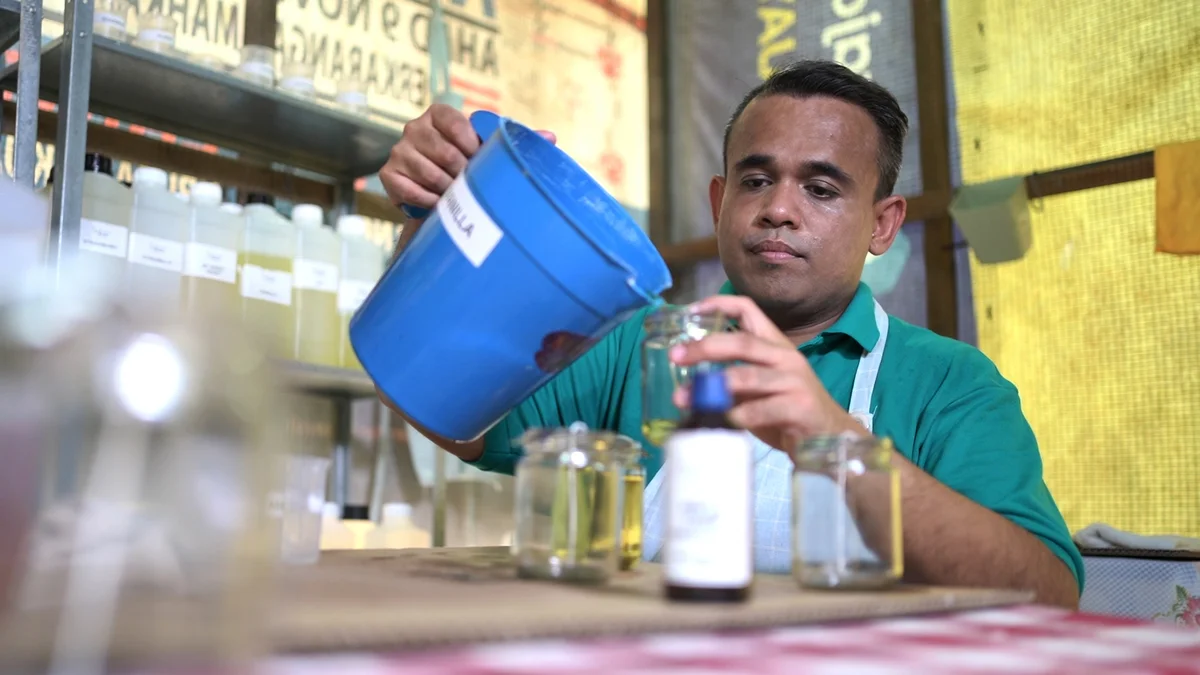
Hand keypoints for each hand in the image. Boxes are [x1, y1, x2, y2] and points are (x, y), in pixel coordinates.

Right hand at [380, 104, 557, 211]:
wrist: (440, 200)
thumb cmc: (469, 170)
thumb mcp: (489, 154)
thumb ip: (514, 143)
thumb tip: (551, 137)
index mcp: (438, 114)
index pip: (452, 120)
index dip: (469, 143)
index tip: (478, 159)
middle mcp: (414, 128)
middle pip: (442, 151)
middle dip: (462, 174)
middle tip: (471, 185)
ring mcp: (399, 152)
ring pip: (428, 173)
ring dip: (447, 190)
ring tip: (457, 197)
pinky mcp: (389, 176)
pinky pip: (410, 190)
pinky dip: (428, 201)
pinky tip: (438, 205)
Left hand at [669, 295, 865, 450]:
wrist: (829, 437)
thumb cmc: (788, 410)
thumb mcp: (758, 389)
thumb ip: (732, 379)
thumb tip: (688, 382)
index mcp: (775, 345)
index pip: (748, 309)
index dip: (718, 305)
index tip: (689, 311)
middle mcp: (786, 357)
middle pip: (742, 342)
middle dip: (705, 347)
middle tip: (676, 355)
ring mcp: (794, 381)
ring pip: (747, 375)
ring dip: (711, 387)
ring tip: (684, 398)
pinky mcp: (799, 407)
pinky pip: (759, 410)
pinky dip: (734, 415)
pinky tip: (718, 421)